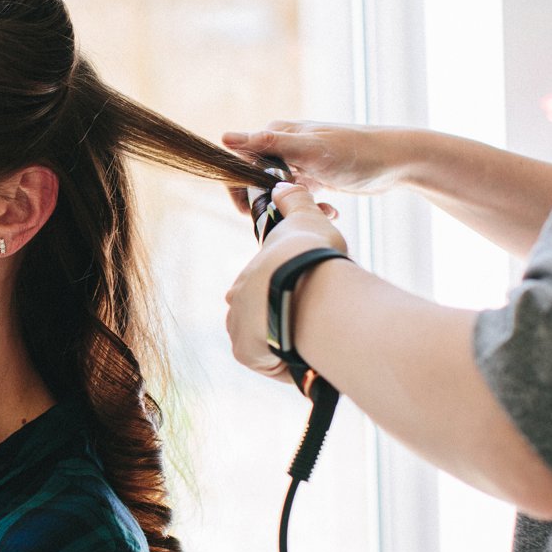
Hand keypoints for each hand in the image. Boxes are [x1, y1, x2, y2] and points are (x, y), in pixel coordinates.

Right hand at [222, 121, 407, 199]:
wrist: (397, 162)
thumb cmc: (355, 152)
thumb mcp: (311, 150)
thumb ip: (269, 144)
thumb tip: (226, 138)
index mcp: (277, 135)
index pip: (240, 163)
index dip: (241, 189)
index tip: (253, 210)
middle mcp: (284, 148)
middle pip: (257, 183)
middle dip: (271, 204)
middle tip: (292, 215)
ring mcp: (298, 165)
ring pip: (278, 195)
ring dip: (293, 209)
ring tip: (321, 214)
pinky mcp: (313, 180)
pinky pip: (298, 200)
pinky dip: (309, 210)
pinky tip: (331, 212)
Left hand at [225, 182, 347, 382]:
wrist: (312, 282)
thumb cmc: (312, 252)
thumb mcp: (305, 217)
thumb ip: (294, 202)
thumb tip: (283, 185)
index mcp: (245, 280)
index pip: (264, 296)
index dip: (289, 300)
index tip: (309, 302)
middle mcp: (235, 307)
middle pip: (262, 325)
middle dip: (285, 326)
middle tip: (314, 322)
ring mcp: (238, 331)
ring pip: (267, 347)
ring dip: (289, 345)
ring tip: (315, 338)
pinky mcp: (247, 354)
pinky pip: (274, 366)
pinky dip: (293, 365)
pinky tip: (311, 353)